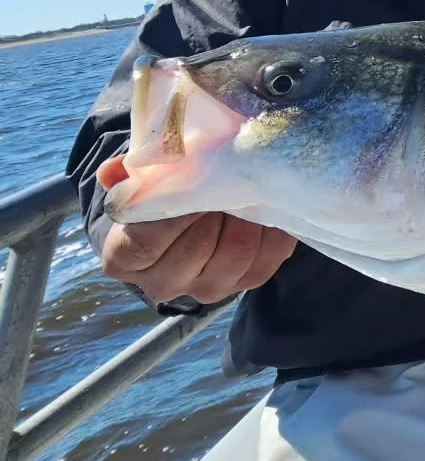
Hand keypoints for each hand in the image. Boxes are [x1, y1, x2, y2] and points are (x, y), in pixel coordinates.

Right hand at [96, 155, 296, 303]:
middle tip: (229, 177)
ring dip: (247, 217)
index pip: (144, 242)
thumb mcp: (142, 180)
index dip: (172, 210)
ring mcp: (206, 288)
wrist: (189, 219)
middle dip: (215, 209)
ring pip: (235, 254)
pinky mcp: (247, 282)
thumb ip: (130, 175)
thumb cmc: (162, 193)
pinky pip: (268, 258)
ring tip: (249, 187)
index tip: (194, 180)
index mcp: (124, 259)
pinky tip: (269, 204)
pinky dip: (273, 229)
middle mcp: (162, 283)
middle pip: (195, 249)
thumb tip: (116, 171)